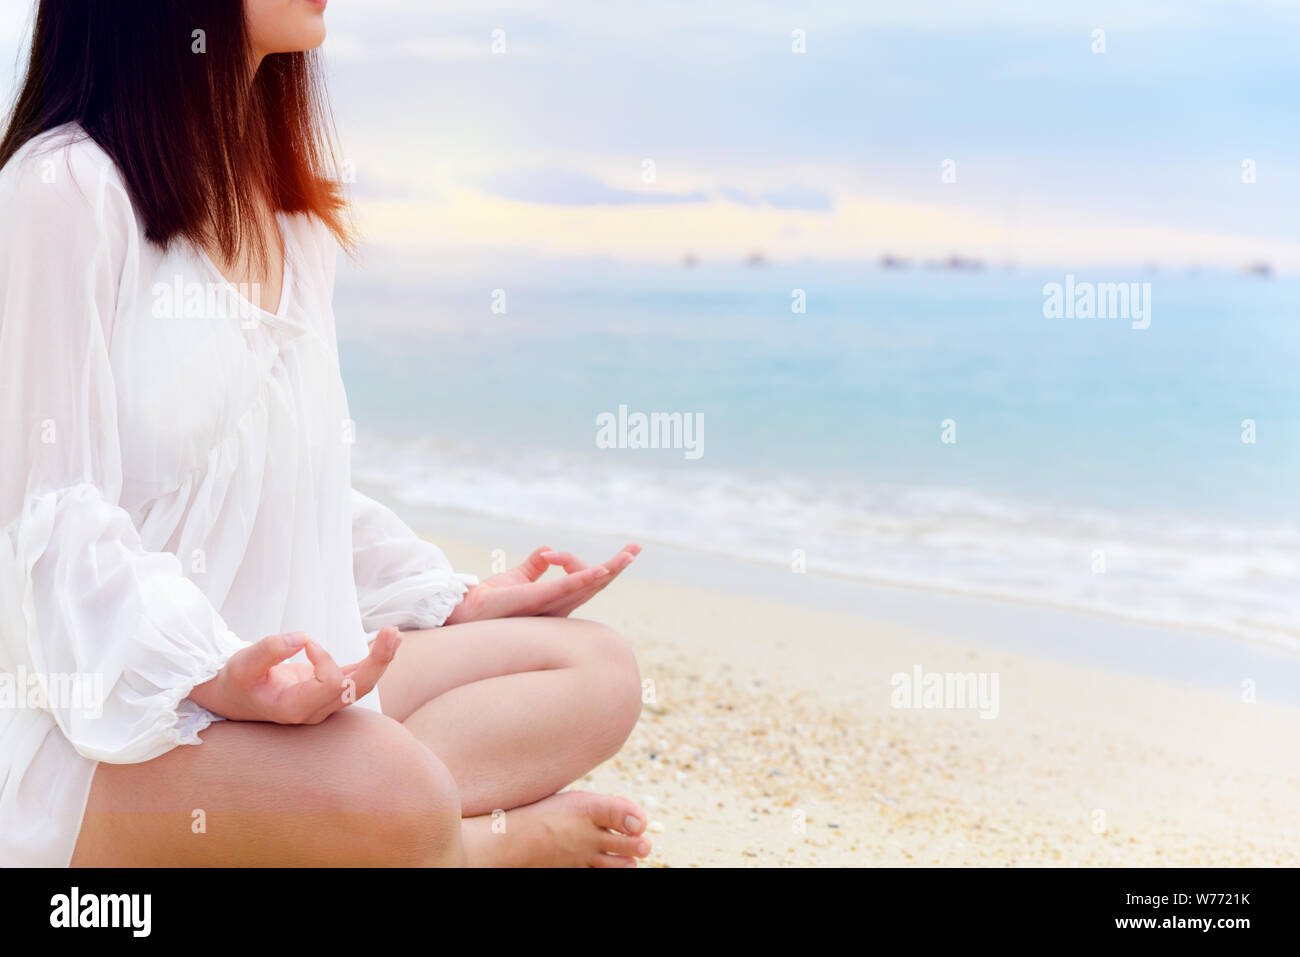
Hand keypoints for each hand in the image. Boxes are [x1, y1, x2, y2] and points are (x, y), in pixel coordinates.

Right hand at [189, 627, 401, 723]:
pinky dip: (373, 659)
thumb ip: (268, 651)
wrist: (232, 696)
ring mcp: (325, 703)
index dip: (324, 658)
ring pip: (363, 684)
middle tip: (393, 632)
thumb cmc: (236, 681)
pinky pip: (357, 676)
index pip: (330, 683)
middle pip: (358, 688)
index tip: (304, 643)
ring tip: (395, 633)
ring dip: (381, 658)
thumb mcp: (241, 665)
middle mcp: (315, 711)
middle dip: (378, 661)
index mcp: (295, 709)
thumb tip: (301, 638)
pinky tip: (387, 640)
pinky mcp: (329, 690)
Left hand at [445, 544, 640, 623]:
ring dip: (611, 569)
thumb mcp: (519, 578)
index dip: (583, 563)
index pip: (584, 580)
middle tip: (636, 548)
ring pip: (590, 585)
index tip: (551, 552)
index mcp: (558, 602)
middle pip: (597, 584)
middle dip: (617, 566)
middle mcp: (561, 606)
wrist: (468, 611)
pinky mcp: (541, 599)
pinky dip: (587, 577)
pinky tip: (601, 569)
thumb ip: (535, 566)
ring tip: (629, 554)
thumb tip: (548, 550)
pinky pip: (569, 588)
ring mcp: (553, 603)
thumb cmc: (493, 600)